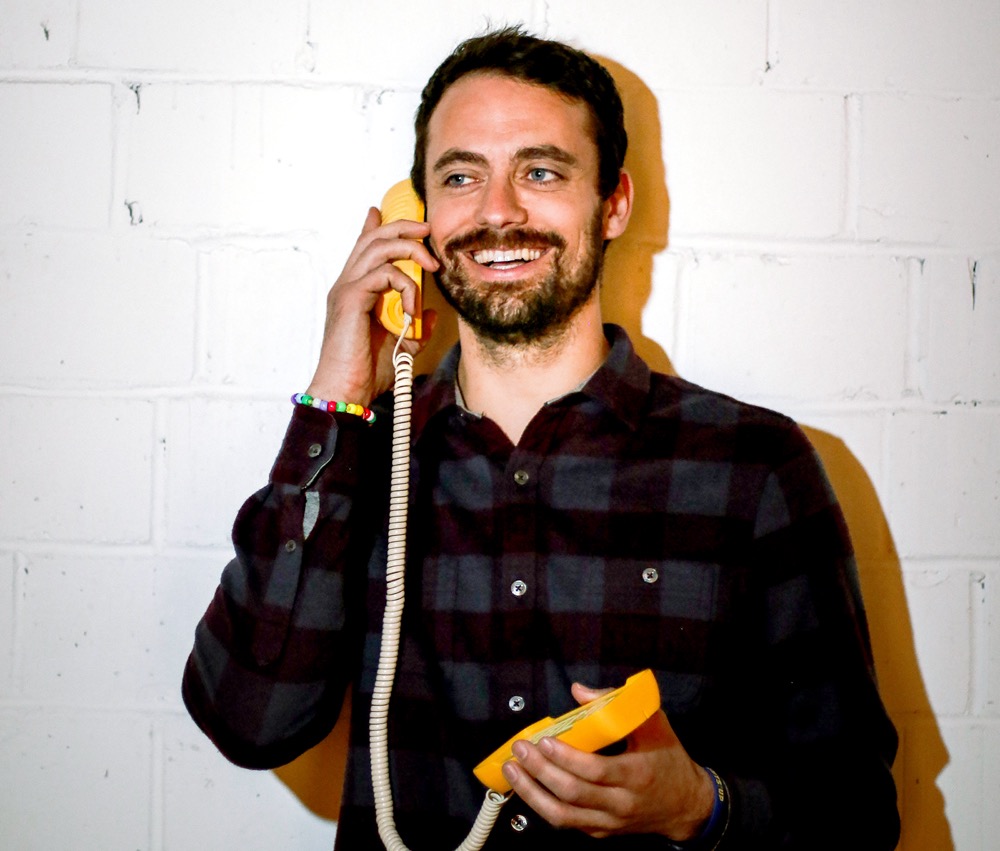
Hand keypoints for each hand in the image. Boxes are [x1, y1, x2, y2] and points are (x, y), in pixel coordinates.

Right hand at [306, 207, 439, 404]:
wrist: (347, 392)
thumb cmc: (366, 372)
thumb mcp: (401, 345)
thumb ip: (414, 325)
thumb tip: (430, 311)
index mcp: (355, 292)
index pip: (363, 249)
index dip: (373, 226)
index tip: (380, 211)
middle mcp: (347, 284)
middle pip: (373, 239)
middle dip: (402, 227)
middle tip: (427, 229)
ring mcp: (347, 290)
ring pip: (379, 248)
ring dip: (410, 250)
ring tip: (432, 265)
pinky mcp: (351, 299)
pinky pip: (384, 275)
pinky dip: (405, 286)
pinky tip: (411, 309)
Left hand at [500, 683, 714, 840]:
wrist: (686, 806)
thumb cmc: (668, 758)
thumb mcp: (652, 723)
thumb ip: (616, 704)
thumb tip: (578, 690)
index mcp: (636, 774)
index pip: (595, 771)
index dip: (566, 757)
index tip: (544, 740)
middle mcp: (621, 803)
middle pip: (572, 793)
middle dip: (540, 771)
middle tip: (519, 750)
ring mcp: (609, 822)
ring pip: (563, 816)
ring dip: (532, 794)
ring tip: (512, 771)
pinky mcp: (600, 832)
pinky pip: (567, 822)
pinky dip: (543, 806)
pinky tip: (527, 787)